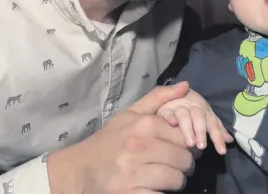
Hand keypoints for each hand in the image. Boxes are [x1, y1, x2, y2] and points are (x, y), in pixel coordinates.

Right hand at [47, 82, 194, 193]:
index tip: (183, 149)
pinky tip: (154, 188)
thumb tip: (186, 85)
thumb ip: (159, 98)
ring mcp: (133, 174)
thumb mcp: (130, 113)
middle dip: (184, 165)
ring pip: (176, 180)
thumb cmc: (109, 139)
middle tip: (177, 166)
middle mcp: (139, 147)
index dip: (189, 145)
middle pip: (184, 159)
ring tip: (167, 177)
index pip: (185, 137)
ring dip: (175, 181)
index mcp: (144, 125)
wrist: (78, 170)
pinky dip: (161, 193)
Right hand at [157, 90, 233, 154]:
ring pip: (184, 115)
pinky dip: (169, 116)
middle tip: (202, 147)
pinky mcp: (165, 108)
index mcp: (204, 111)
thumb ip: (217, 128)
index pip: (213, 123)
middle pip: (199, 118)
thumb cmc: (192, 109)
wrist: (175, 91)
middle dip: (201, 131)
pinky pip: (167, 112)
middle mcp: (192, 108)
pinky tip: (172, 123)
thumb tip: (230, 140)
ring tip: (190, 143)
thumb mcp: (206, 117)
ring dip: (188, 128)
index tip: (222, 151)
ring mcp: (178, 107)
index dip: (217, 136)